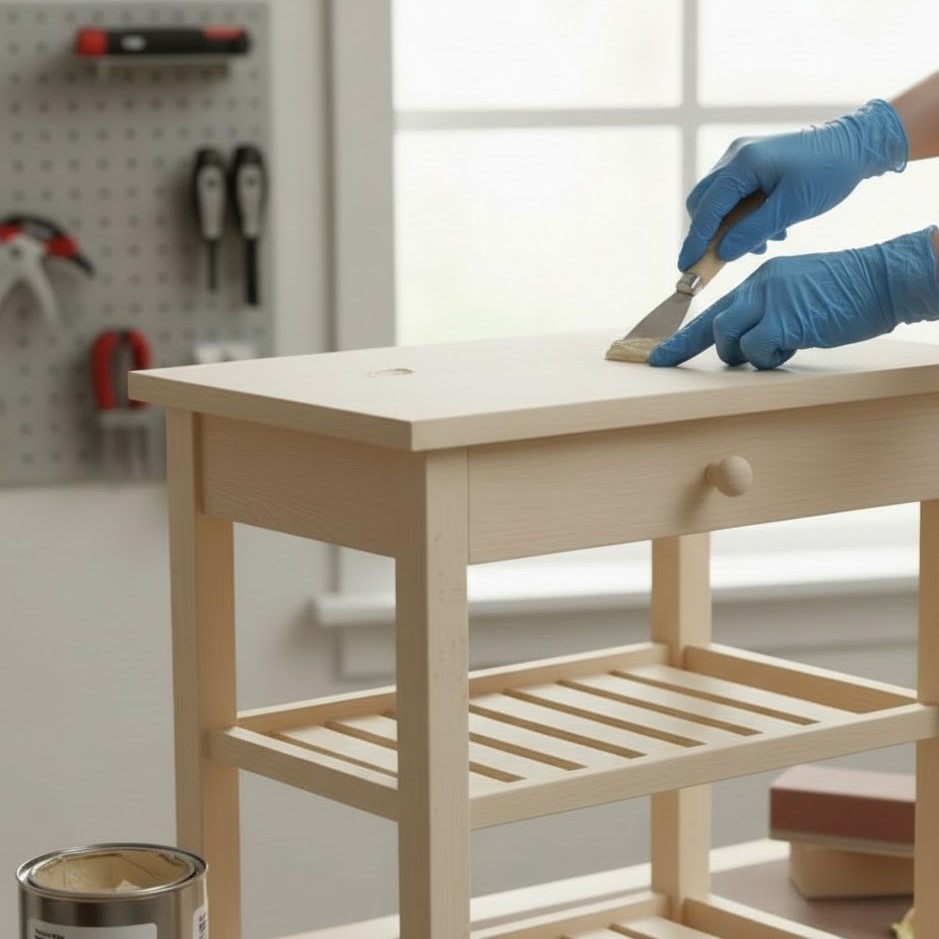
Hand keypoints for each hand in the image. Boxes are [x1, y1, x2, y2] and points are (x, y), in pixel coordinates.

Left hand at [650, 227, 938, 369]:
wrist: (883, 280)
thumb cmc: (849, 292)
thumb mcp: (799, 293)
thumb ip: (768, 311)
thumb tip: (748, 343)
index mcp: (760, 279)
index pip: (711, 310)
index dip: (680, 338)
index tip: (656, 357)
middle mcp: (758, 286)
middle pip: (713, 327)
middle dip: (718, 351)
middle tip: (734, 358)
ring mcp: (768, 301)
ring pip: (728, 338)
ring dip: (748, 355)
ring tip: (780, 347)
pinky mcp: (783, 320)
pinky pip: (756, 351)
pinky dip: (770, 358)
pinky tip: (794, 346)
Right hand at [678, 99, 908, 271]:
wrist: (854, 145)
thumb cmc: (827, 173)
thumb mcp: (791, 208)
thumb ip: (753, 232)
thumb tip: (722, 253)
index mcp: (742, 164)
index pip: (707, 208)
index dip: (695, 241)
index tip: (686, 267)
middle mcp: (734, 157)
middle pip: (702, 202)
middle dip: (708, 233)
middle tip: (723, 259)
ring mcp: (741, 158)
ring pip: (717, 201)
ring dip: (729, 227)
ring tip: (761, 242)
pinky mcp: (751, 164)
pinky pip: (733, 195)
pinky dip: (741, 216)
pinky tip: (767, 228)